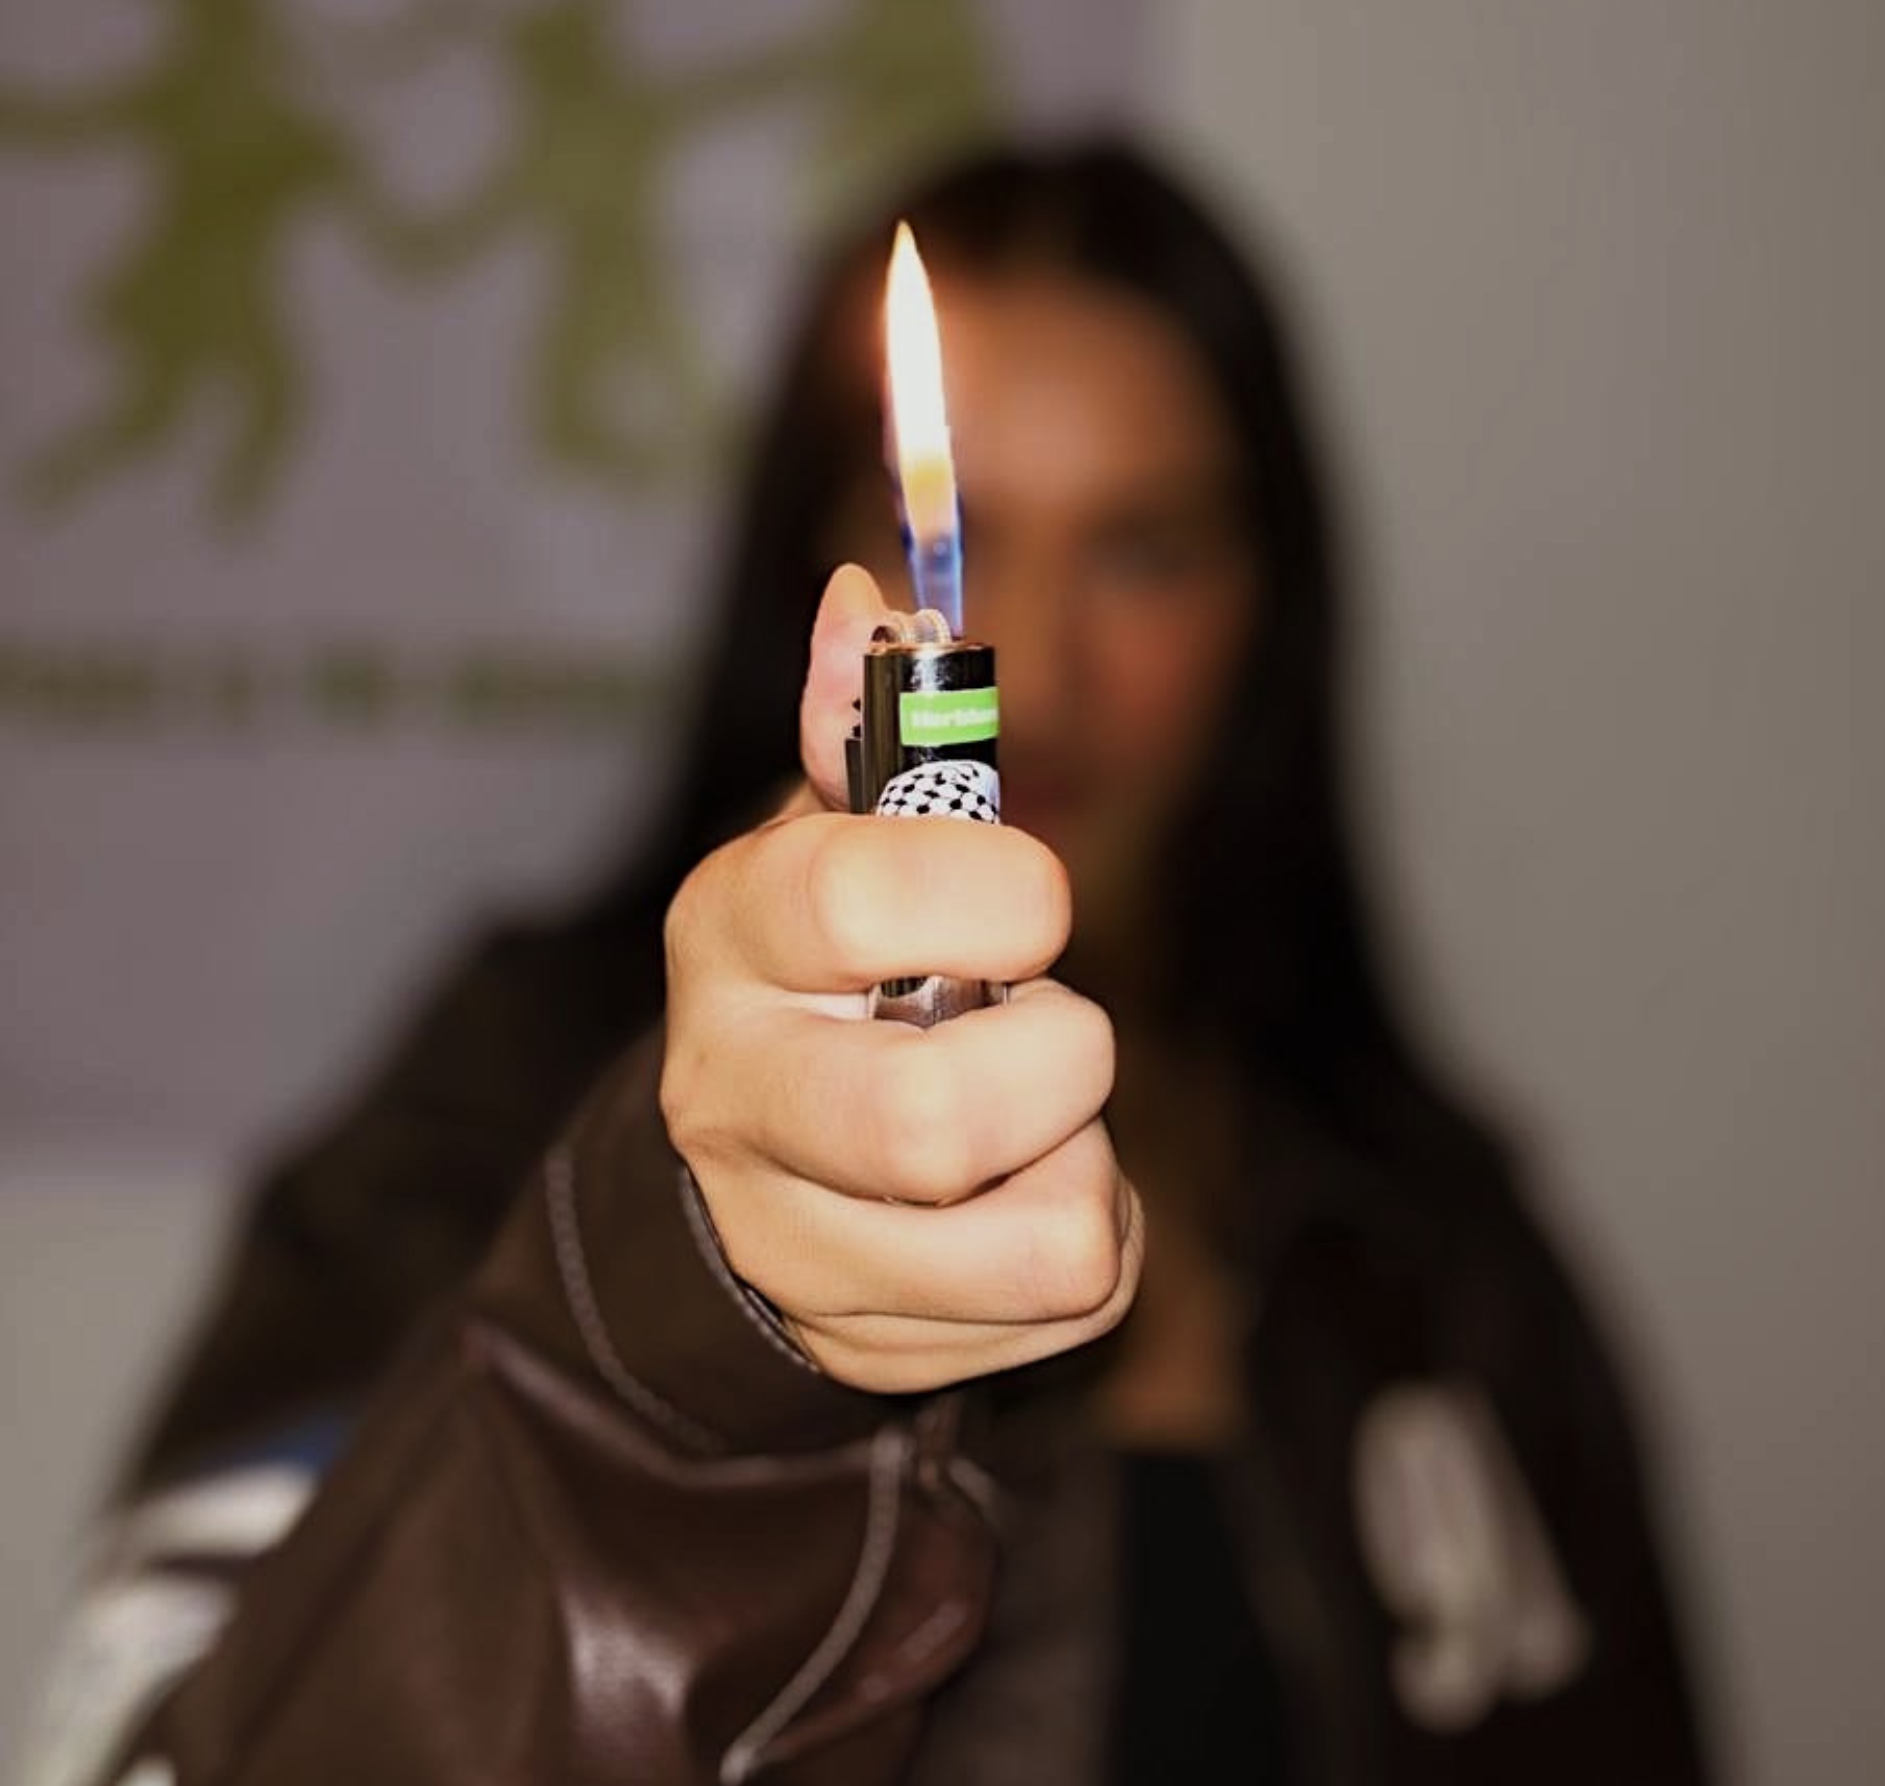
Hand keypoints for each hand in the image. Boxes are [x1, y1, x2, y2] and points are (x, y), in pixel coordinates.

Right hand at [660, 564, 1142, 1391]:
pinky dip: (1093, 1241)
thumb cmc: (828, 974)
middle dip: (1059, 1061)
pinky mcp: (872, 1346)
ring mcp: (793, 1245)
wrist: (747, 1176)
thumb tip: (866, 599)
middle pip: (936, 1124)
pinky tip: (1019, 1200)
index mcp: (729, 937)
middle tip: (1047, 1025)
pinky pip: (1074, 1301)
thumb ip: (871, 728)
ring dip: (1083, 1161)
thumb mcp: (837, 842)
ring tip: (1026, 1123)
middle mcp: (733, 1097)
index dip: (993, 891)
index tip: (1038, 901)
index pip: (854, 898)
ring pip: (1043, 1237)